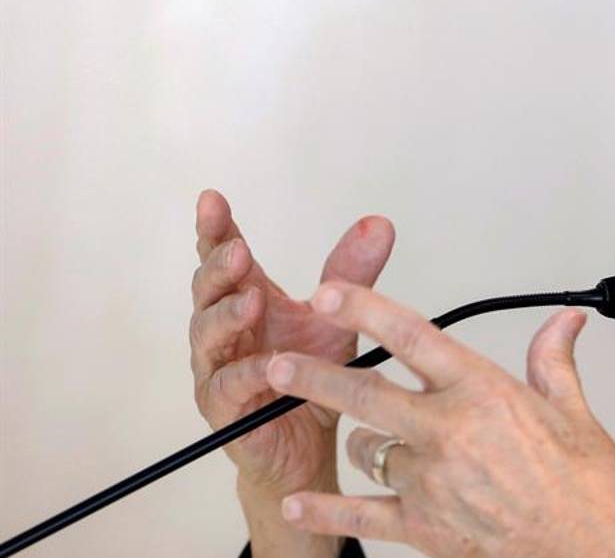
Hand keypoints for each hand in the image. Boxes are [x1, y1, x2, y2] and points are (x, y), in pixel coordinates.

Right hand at [189, 189, 394, 497]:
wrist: (312, 443)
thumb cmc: (315, 374)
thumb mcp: (338, 316)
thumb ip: (352, 271)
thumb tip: (380, 224)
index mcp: (249, 297)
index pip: (225, 256)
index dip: (217, 228)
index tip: (212, 198)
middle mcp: (226, 328)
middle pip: (208, 288)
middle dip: (218, 266)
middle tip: (236, 250)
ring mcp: (219, 366)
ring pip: (207, 334)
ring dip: (226, 315)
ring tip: (250, 300)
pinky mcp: (225, 407)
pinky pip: (228, 386)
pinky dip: (246, 373)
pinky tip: (265, 364)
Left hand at [260, 282, 614, 557]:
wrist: (593, 550)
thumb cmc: (588, 487)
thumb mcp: (575, 412)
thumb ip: (554, 360)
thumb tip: (566, 321)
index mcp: (483, 392)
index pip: (411, 336)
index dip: (363, 309)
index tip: (329, 292)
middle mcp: (447, 432)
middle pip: (364, 393)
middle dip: (313, 376)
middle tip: (280, 363)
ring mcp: (430, 482)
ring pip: (365, 449)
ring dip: (354, 439)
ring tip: (353, 437)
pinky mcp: (424, 528)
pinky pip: (360, 515)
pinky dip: (326, 510)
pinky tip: (298, 503)